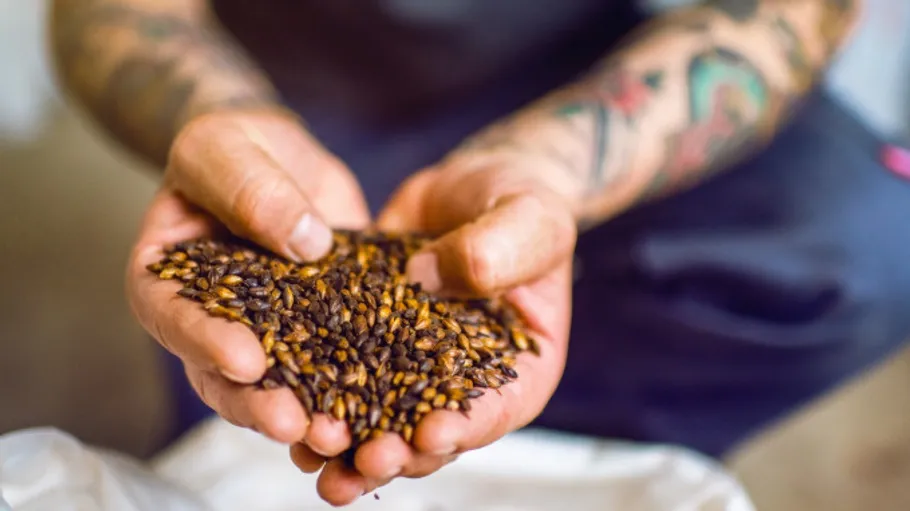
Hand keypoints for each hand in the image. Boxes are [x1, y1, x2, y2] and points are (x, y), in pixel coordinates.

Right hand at [126, 108, 370, 450]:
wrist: (278, 154)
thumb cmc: (233, 146)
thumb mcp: (225, 148)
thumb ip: (249, 187)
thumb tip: (304, 242)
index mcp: (167, 278)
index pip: (173, 317)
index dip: (205, 343)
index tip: (246, 361)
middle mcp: (212, 318)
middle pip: (223, 374)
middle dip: (259, 403)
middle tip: (296, 423)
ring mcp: (266, 330)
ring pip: (278, 383)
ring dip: (308, 411)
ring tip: (341, 433)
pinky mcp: (317, 329)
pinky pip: (332, 362)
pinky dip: (353, 386)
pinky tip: (383, 405)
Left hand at [295, 155, 576, 504]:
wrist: (475, 184)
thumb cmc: (523, 200)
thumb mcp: (530, 218)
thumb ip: (497, 251)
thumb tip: (428, 279)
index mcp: (518, 365)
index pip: (496, 408)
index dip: (464, 428)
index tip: (428, 436)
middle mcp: (461, 377)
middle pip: (430, 430)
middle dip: (396, 451)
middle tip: (364, 460)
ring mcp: (411, 362)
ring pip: (378, 415)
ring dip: (348, 443)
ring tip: (316, 454)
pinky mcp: (368, 336)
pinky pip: (338, 368)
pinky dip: (313, 392)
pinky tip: (283, 410)